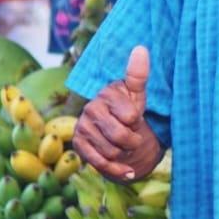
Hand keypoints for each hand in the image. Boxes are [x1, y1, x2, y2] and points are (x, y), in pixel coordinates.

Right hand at [73, 45, 161, 181]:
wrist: (118, 134)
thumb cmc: (130, 110)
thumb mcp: (138, 95)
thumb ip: (139, 74)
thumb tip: (141, 48)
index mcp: (107, 93)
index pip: (130, 116)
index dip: (137, 123)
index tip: (135, 119)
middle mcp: (91, 108)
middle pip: (121, 136)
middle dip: (133, 141)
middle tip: (132, 136)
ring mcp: (82, 127)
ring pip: (112, 152)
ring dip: (124, 154)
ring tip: (123, 146)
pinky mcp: (78, 145)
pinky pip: (101, 164)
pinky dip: (118, 169)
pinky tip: (125, 169)